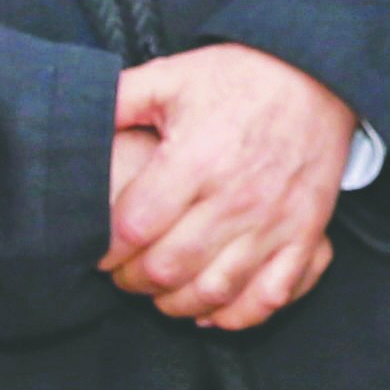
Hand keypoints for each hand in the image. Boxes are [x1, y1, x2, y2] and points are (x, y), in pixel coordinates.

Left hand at [104, 45, 355, 330]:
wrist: (316, 75)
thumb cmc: (238, 78)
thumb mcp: (171, 75)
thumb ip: (118, 100)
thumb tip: (73, 124)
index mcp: (196, 160)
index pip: (135, 228)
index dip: (106, 249)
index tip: (97, 250)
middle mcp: (236, 198)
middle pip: (169, 267)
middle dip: (133, 281)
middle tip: (123, 273)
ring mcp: (274, 221)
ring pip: (214, 291)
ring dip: (177, 303)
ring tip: (160, 292)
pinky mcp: (305, 235)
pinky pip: (271, 296)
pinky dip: (238, 315)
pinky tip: (211, 311)